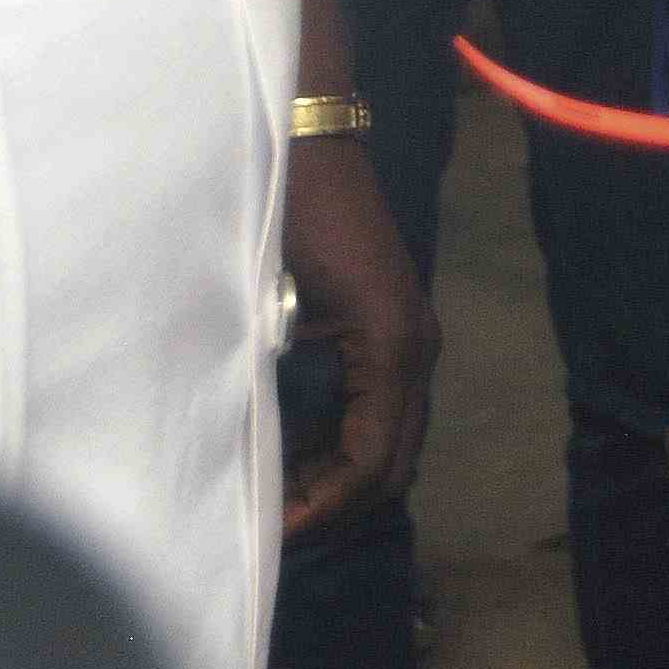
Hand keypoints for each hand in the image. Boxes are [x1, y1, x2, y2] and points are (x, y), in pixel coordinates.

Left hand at [274, 130, 434, 543]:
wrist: (307, 137)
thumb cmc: (284, 209)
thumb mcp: (272, 299)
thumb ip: (274, 378)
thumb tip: (252, 456)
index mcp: (391, 348)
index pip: (369, 464)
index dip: (323, 508)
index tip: (272, 531)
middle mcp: (416, 350)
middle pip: (393, 466)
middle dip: (337, 503)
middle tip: (275, 525)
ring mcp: (412, 338)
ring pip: (392, 441)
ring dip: (341, 475)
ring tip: (280, 494)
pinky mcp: (393, 328)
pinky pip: (381, 409)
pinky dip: (343, 441)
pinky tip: (294, 446)